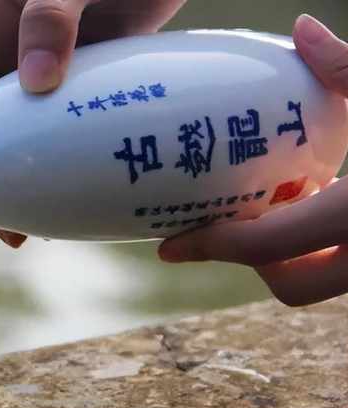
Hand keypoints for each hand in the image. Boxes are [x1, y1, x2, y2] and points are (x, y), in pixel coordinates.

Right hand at [0, 0, 185, 247]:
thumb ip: (49, 14)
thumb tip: (39, 82)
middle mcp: (6, 51)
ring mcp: (47, 67)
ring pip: (21, 129)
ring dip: (24, 172)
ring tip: (38, 218)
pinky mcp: (86, 78)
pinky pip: (67, 124)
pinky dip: (66, 156)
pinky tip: (76, 186)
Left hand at [159, 15, 347, 306]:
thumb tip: (301, 31)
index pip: (262, 245)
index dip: (208, 246)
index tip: (169, 246)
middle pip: (287, 285)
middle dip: (253, 260)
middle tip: (233, 220)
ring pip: (319, 283)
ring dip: (287, 256)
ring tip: (276, 207)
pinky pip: (345, 271)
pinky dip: (321, 250)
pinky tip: (323, 206)